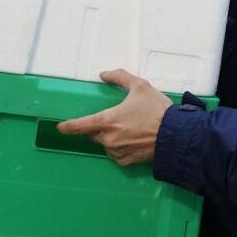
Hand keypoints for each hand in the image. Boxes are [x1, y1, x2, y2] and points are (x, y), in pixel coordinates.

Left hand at [57, 69, 172, 165]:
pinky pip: (117, 154)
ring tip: (130, 129)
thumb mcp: (140, 86)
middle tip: (116, 119)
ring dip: (111, 138)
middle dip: (100, 127)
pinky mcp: (126, 163)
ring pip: (106, 144)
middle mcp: (108, 139)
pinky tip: (134, 140)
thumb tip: (104, 74)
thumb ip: (120, 77)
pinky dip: (121, 147)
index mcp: (107, 121)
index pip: (80, 125)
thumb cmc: (156, 110)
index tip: (61, 127)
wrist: (175, 135)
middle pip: (94, 134)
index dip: (68, 126)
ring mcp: (116, 153)